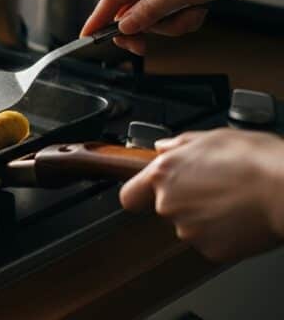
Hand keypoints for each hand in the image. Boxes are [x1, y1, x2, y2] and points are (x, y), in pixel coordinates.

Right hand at [80, 0, 271, 54]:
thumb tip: (124, 26)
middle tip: (145, 46)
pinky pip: (171, 16)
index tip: (86, 36)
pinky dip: (184, 19)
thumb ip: (148, 12)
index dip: (97, 19)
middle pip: (132, 12)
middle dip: (148, 27)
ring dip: (172, 24)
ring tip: (192, 14)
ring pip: (154, 18)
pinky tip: (199, 10)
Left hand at [121, 129, 283, 261]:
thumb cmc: (257, 161)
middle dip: (185, 200)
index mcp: (164, 174)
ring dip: (205, 216)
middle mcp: (169, 204)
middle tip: (214, 188)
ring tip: (233, 200)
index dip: (138, 194)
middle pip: (165, 208)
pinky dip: (223, 233)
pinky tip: (241, 217)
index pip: (129, 195)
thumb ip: (181, 145)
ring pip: (190, 225)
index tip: (146, 193)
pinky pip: (211, 242)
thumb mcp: (214, 137)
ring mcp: (188, 230)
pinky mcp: (211, 250)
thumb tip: (163, 147)